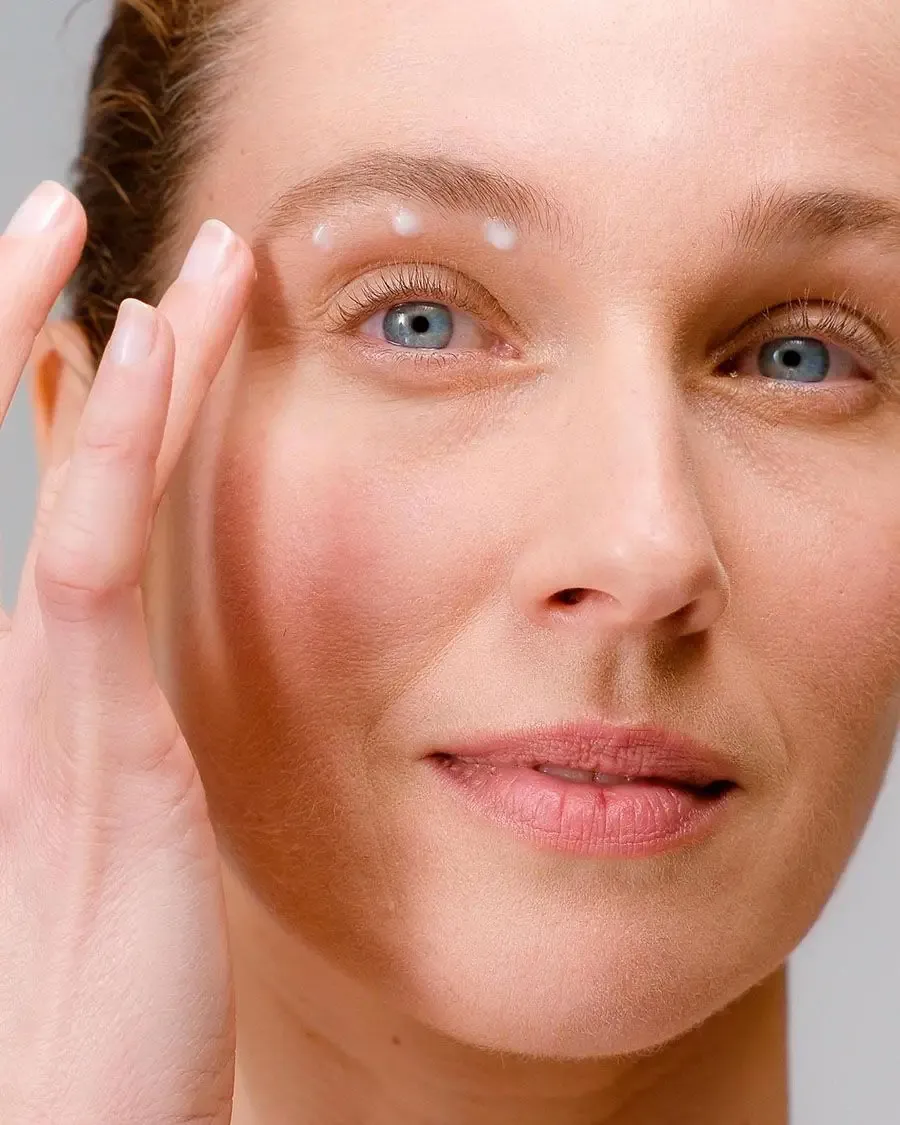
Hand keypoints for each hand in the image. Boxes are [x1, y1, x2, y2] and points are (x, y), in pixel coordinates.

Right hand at [0, 182, 254, 1124]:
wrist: (62, 1118)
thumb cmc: (102, 990)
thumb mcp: (132, 830)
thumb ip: (131, 729)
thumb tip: (155, 661)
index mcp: (36, 688)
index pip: (50, 498)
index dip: (64, 390)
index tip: (117, 309)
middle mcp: (23, 671)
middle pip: (45, 462)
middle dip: (46, 327)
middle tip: (74, 218)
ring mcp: (43, 693)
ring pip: (82, 482)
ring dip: (132, 359)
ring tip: (186, 258)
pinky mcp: (92, 735)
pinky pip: (90, 559)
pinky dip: (112, 447)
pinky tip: (141, 347)